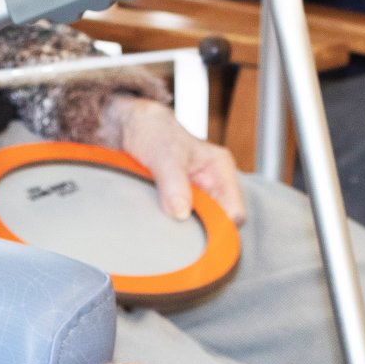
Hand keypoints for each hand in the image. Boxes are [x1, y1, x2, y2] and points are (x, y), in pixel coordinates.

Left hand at [101, 96, 244, 221]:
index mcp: (219, 169)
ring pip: (198, 226)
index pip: (234, 212)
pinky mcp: (176, 202)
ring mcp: (194, 195)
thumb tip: (181, 213)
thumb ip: (173, 182)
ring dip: (182, 230)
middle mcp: (212, 185)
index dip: (220, 227)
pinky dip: (169, 226)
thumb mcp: (164, 154)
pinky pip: (179, 223)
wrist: (129, 127)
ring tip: (163, 226)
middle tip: (176, 235)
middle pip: (217, 223)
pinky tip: (156, 223)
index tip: (197, 236)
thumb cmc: (152, 130)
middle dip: (200, 232)